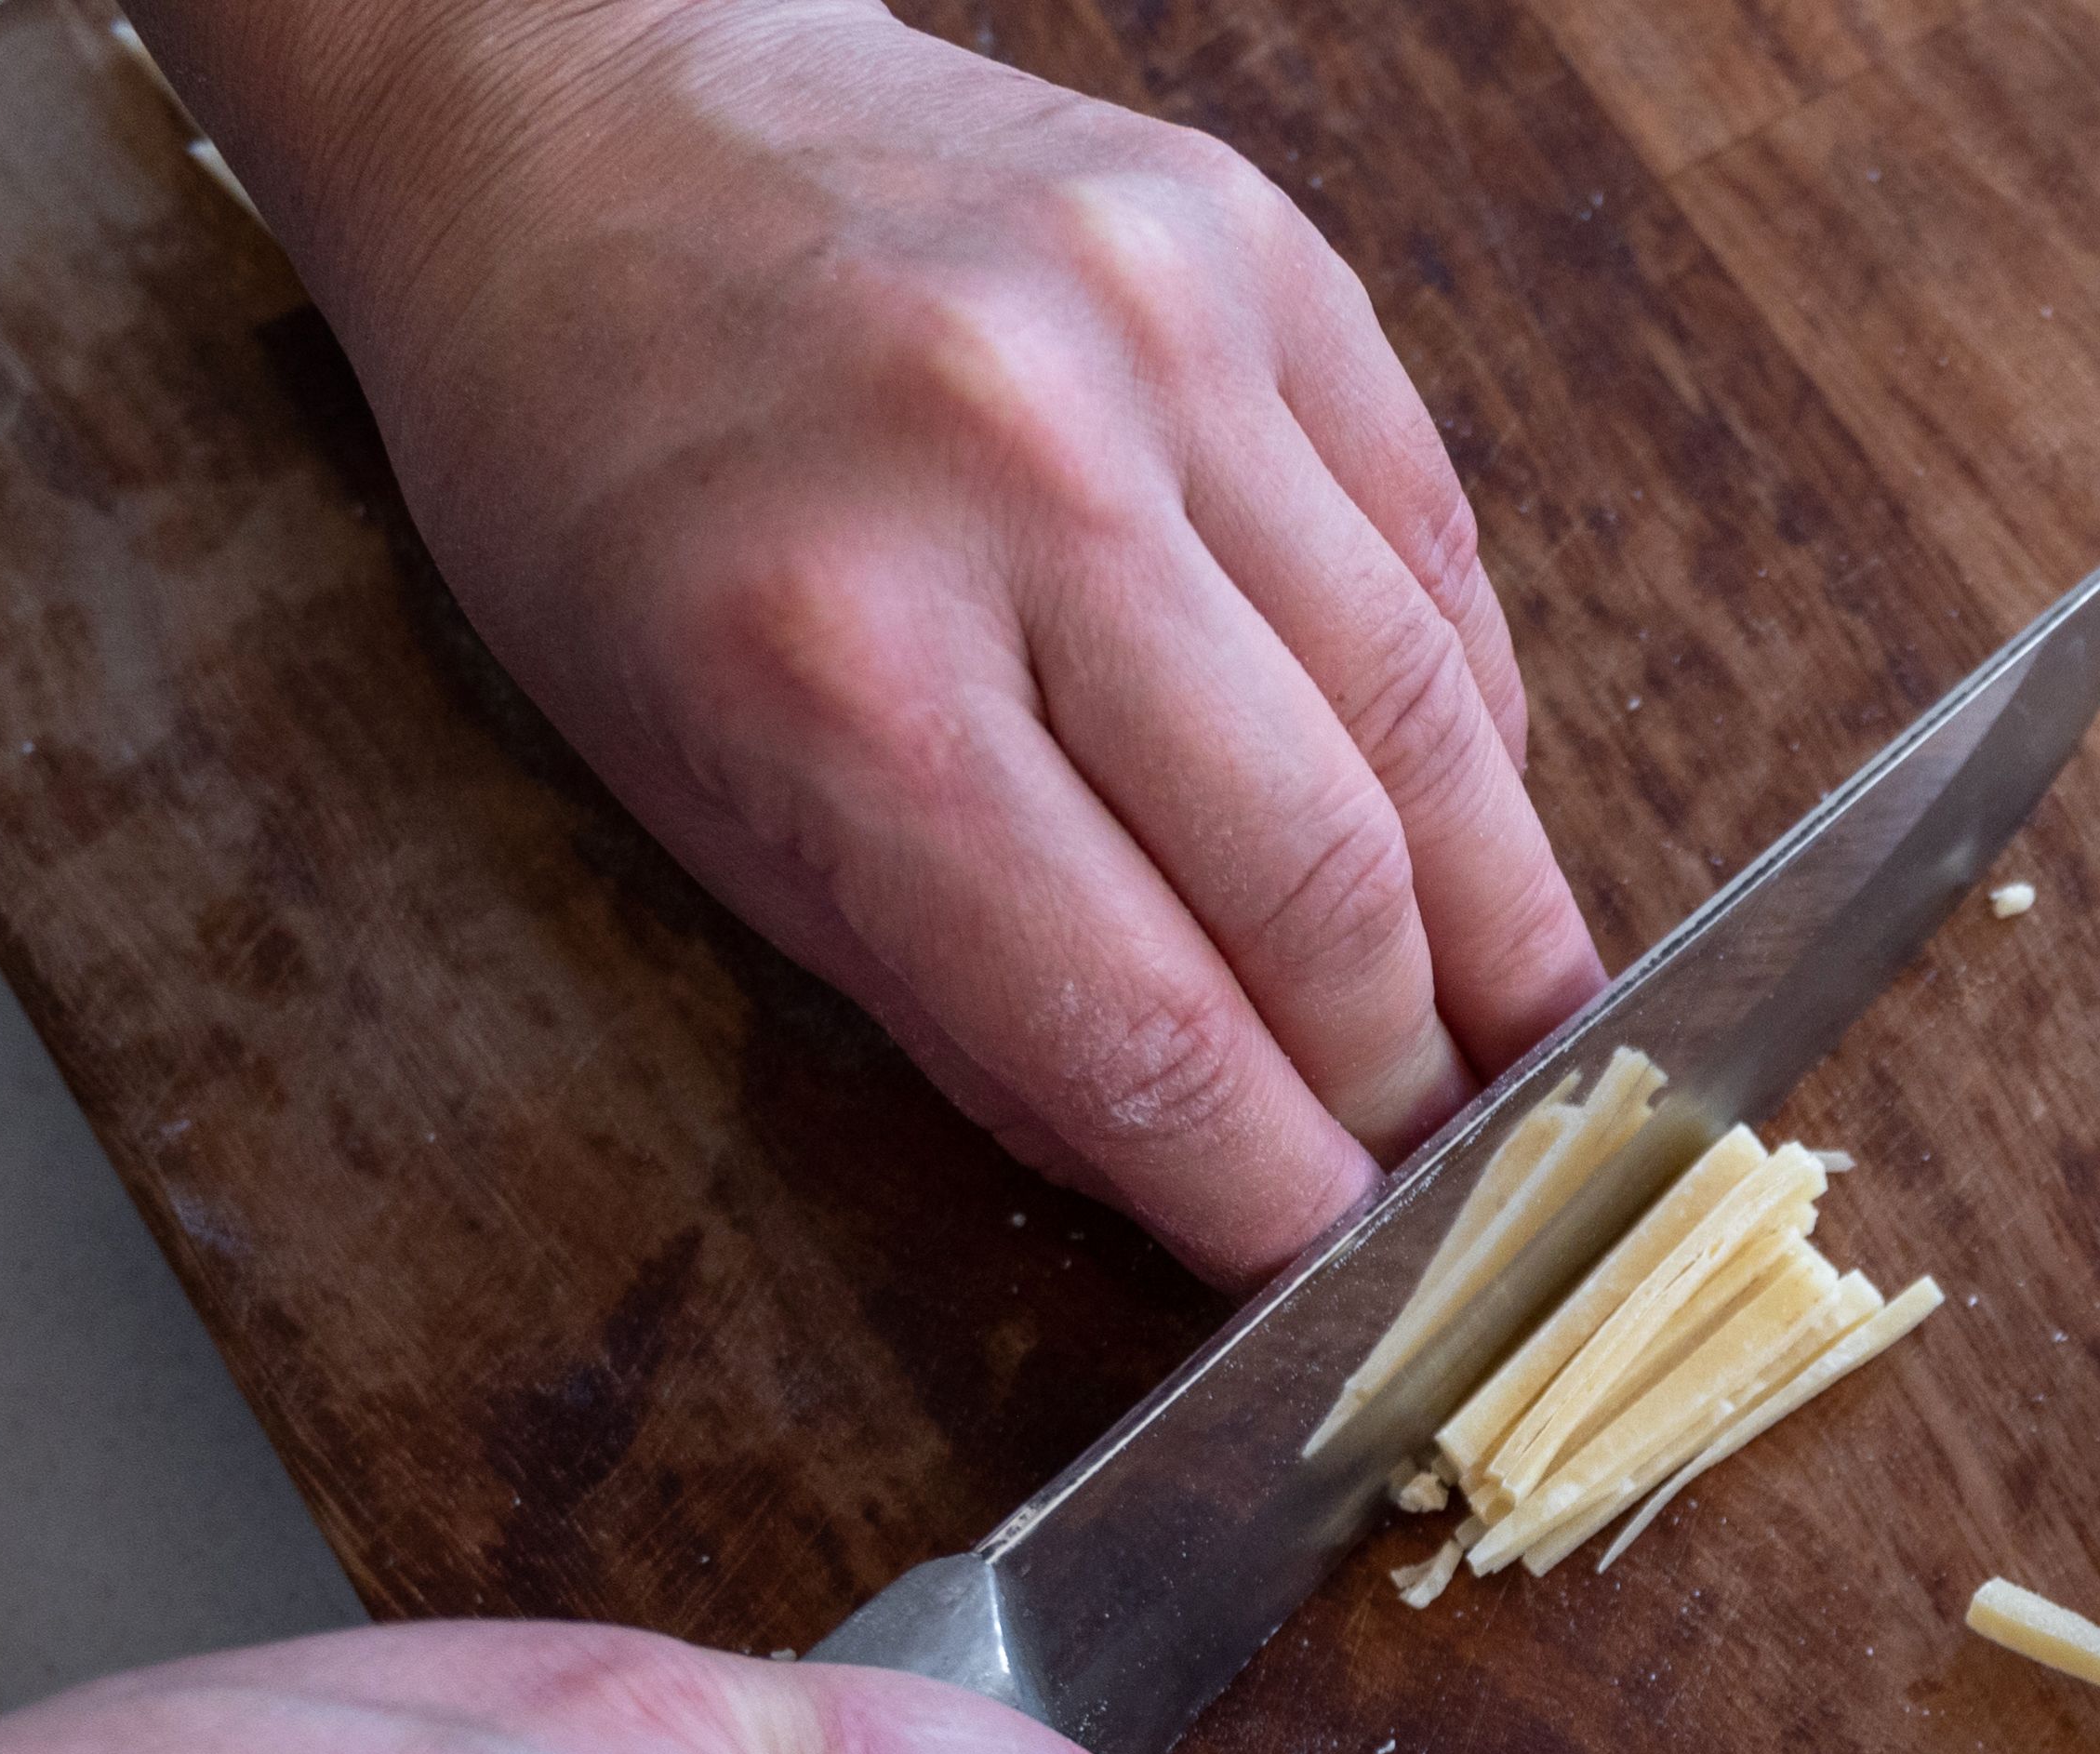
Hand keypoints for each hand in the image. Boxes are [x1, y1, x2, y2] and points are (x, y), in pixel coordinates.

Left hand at [145, 0, 1606, 1284]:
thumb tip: (1203, 1162)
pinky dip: (1470, 731)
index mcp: (831, 667)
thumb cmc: (602, 468)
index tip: (1343, 1289)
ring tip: (1527, 1040)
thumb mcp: (690, 784)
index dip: (1275, 1193)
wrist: (572, 99)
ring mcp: (1165, 348)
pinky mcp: (1264, 259)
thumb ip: (957, 990)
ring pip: (1434, 724)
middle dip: (1416, 1083)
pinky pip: (1435, 556)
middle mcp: (1021, 488)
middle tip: (1455, 1182)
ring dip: (1498, 927)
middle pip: (1329, 886)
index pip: (1145, 1022)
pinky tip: (1460, 824)